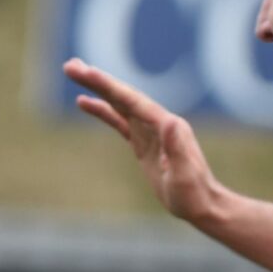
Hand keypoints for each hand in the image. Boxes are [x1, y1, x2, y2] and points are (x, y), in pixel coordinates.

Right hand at [64, 58, 221, 225]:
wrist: (203, 205)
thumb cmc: (194, 194)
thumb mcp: (184, 174)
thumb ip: (178, 148)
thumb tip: (171, 120)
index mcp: (168, 126)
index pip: (133, 101)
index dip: (108, 86)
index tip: (85, 72)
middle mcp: (160, 122)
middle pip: (124, 96)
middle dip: (98, 80)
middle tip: (70, 66)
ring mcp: (151, 131)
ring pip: (120, 104)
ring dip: (98, 88)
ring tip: (72, 72)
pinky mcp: (144, 142)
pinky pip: (120, 121)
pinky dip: (102, 110)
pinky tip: (83, 102)